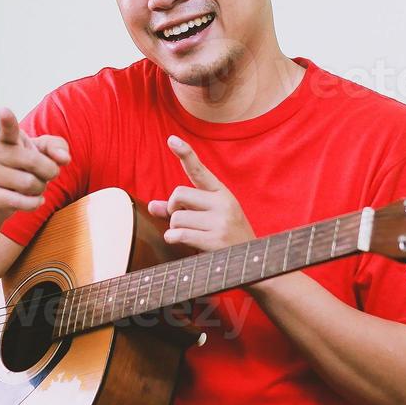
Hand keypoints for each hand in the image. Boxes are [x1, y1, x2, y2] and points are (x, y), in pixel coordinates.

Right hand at [0, 107, 70, 222]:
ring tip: (32, 186)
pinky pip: (24, 202)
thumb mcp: (40, 152)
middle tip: (47, 173)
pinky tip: (33, 199)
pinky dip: (35, 203)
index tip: (4, 112)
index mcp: (7, 139)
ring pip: (30, 183)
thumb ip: (56, 147)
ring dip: (40, 188)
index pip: (7, 129)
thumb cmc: (21, 168)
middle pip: (34, 161)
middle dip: (49, 171)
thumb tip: (64, 158)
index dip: (7, 120)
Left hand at [147, 135, 254, 251]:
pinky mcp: (215, 241)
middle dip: (173, 208)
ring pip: (176, 217)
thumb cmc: (226, 239)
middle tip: (183, 219)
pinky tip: (182, 243)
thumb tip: (152, 205)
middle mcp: (223, 204)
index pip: (199, 171)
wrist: (253, 264)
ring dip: (175, 229)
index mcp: (222, 194)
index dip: (185, 154)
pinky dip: (173, 239)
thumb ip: (181, 210)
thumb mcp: (209, 218)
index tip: (171, 140)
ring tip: (191, 236)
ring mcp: (220, 222)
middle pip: (178, 194)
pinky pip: (179, 234)